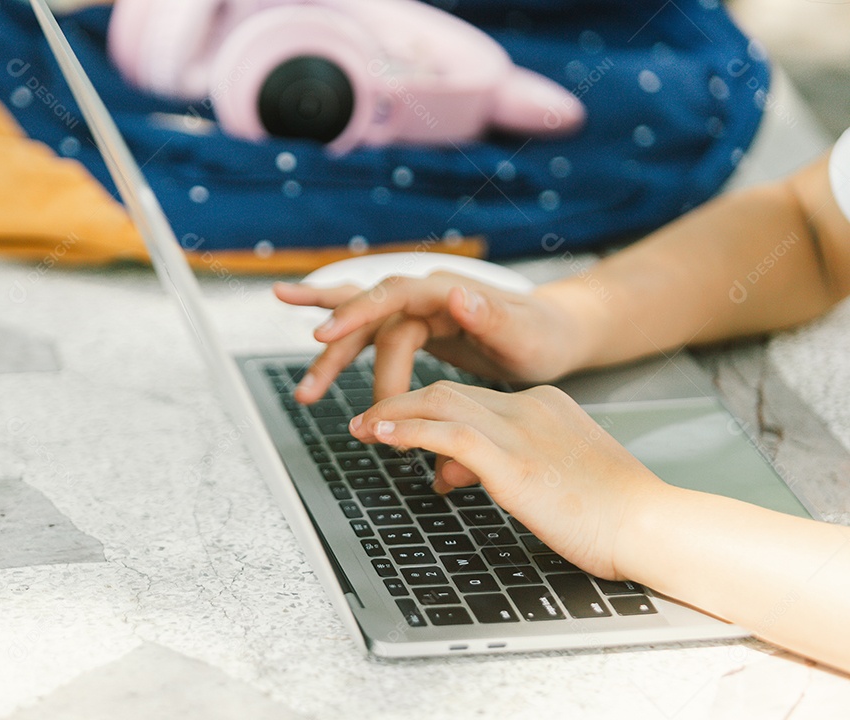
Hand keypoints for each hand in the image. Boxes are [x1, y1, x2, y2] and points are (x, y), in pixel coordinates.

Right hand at [274, 272, 594, 404]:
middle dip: (334, 339)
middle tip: (309, 379)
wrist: (555, 336)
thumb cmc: (543, 336)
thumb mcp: (526, 333)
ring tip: (305, 394)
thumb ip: (492, 317)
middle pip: (368, 311)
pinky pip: (373, 339)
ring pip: (364, 330)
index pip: (392, 297)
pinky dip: (346, 349)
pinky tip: (320, 356)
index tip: (327, 336)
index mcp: (447, 291)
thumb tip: (458, 294)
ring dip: (333, 361)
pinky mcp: (416, 331)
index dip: (357, 314)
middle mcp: (426, 296)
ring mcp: (419, 313)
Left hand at [347, 382, 665, 578]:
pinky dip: (407, 431)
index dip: (430, 413)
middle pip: (448, 393)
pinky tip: (379, 435)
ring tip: (360, 427)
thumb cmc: (609, 513)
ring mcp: (520, 429)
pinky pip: (446, 433)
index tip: (403, 428)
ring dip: (392, 414)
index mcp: (545, 406)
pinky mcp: (512, 459)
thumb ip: (499, 467)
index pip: (472, 400)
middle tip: (366, 421)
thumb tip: (448, 472)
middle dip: (400, 405)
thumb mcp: (548, 480)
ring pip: (439, 403)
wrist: (650, 524)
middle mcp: (529, 407)